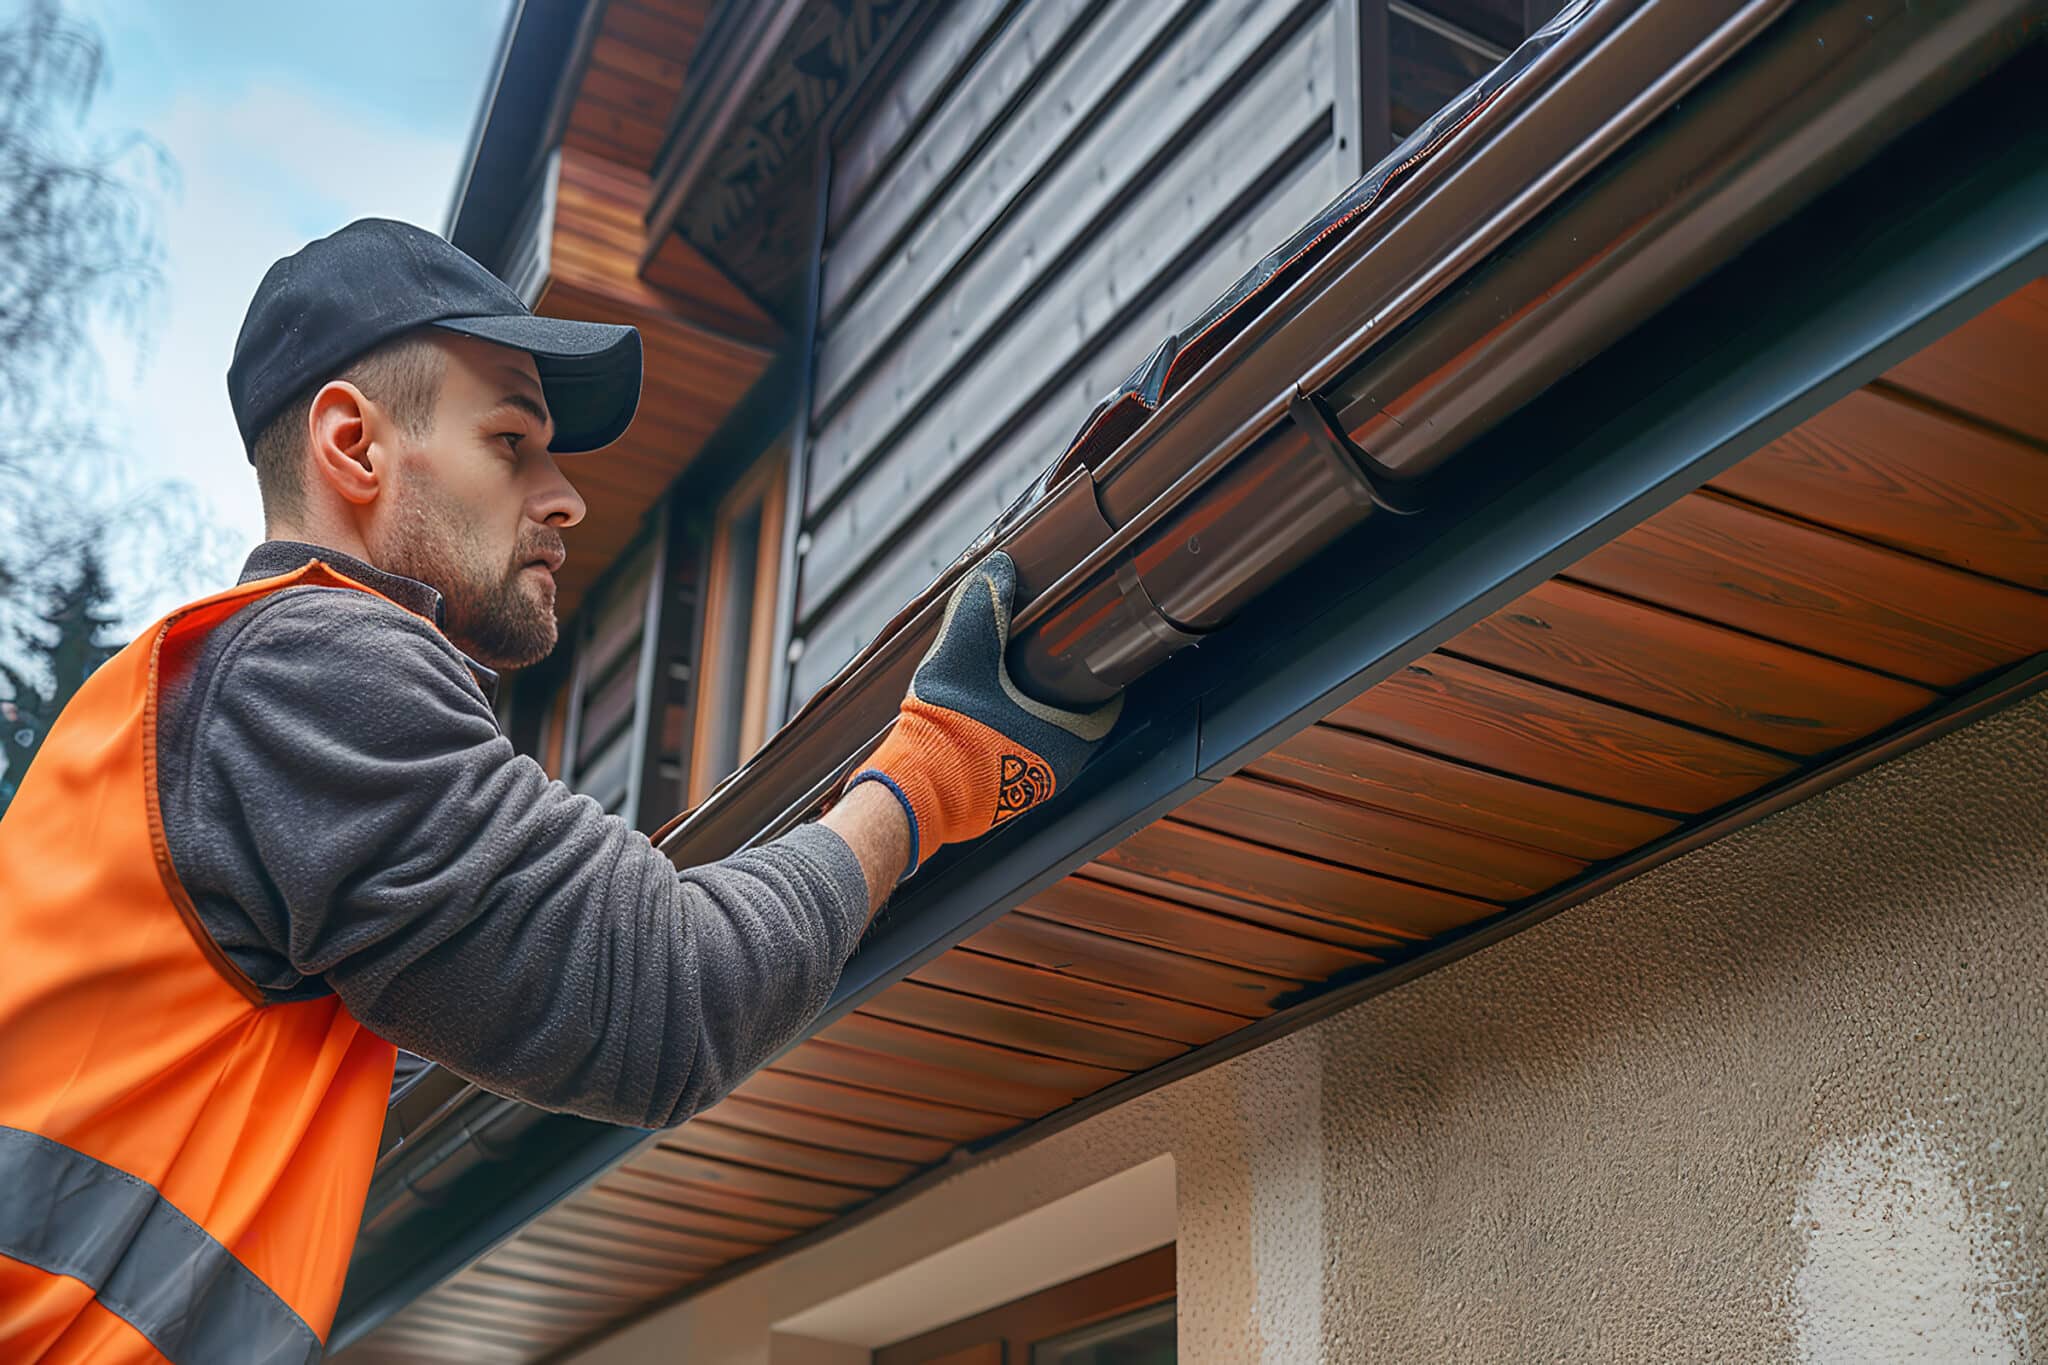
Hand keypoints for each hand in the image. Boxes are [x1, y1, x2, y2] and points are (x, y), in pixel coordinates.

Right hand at [847, 552, 1121, 879]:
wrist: (909, 792)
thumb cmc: (943, 731)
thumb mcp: (961, 656)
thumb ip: (980, 607)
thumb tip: (998, 567)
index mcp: (1065, 741)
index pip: (1104, 705)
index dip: (1097, 673)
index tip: (1088, 649)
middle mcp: (1055, 772)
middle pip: (1074, 722)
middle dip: (1063, 692)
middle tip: (1049, 659)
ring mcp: (1026, 791)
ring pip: (1044, 742)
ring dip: (1035, 716)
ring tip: (1016, 685)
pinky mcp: (999, 801)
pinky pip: (1017, 760)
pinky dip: (1011, 736)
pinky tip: (988, 717)